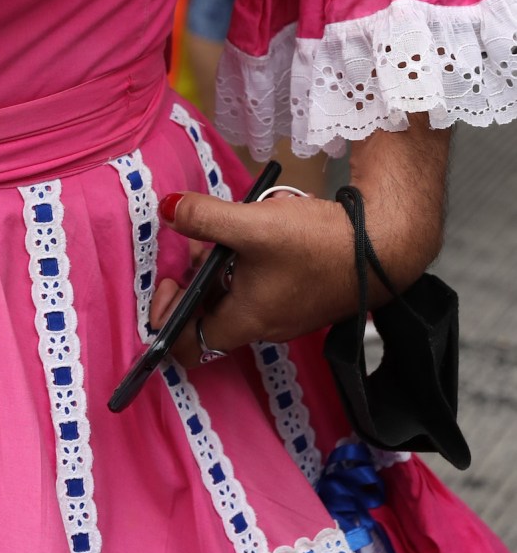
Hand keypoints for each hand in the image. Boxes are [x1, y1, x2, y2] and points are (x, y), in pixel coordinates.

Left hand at [149, 150, 442, 373]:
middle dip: (194, 277)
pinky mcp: (302, 295)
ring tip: (229, 226)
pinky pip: (259, 284)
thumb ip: (204, 218)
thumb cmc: (318, 244)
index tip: (167, 279)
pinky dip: (246, 260)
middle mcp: (264, 326)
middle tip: (197, 239)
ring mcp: (285, 312)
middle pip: (209, 313)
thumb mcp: (252, 225)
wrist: (384, 247)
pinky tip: (258, 229)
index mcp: (247, 321)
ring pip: (234, 294)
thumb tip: (167, 210)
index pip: (189, 342)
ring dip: (221, 263)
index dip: (167, 316)